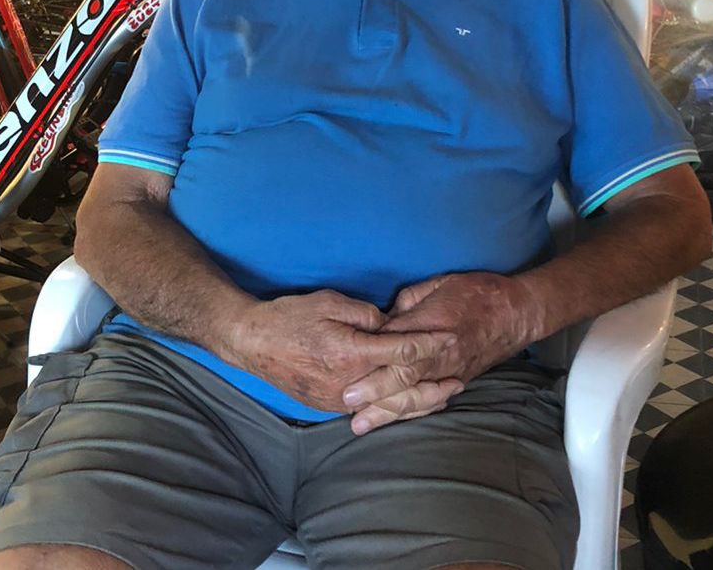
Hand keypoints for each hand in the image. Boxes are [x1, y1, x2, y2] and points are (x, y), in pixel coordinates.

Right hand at [226, 289, 448, 413]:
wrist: (253, 343)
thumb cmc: (290, 317)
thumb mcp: (329, 302)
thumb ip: (365, 314)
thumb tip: (391, 324)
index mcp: (350, 353)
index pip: (401, 350)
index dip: (429, 343)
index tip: (451, 336)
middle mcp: (348, 383)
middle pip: (402, 387)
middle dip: (434, 382)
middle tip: (460, 378)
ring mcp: (339, 400)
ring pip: (388, 405)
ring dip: (419, 400)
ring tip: (444, 394)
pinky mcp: (330, 407)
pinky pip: (370, 410)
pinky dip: (394, 406)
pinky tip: (409, 402)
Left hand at [341, 271, 538, 434]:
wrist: (517, 311)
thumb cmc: (475, 291)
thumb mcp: (437, 284)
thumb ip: (407, 303)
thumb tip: (383, 321)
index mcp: (433, 324)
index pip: (396, 343)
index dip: (371, 356)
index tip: (347, 363)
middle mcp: (441, 352)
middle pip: (403, 376)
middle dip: (374, 391)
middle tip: (347, 401)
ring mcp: (451, 370)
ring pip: (415, 396)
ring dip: (387, 411)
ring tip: (361, 424)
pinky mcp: (459, 380)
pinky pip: (432, 401)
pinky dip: (411, 413)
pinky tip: (393, 421)